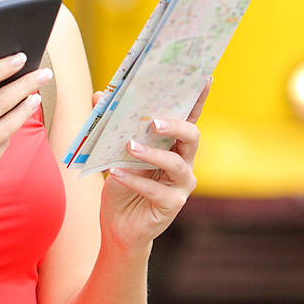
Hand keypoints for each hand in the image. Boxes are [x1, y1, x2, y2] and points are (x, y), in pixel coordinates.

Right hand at [0, 54, 52, 220]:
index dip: (1, 68)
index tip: (19, 58)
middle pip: (0, 101)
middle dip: (25, 84)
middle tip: (42, 73)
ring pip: (9, 124)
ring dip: (26, 107)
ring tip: (35, 96)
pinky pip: (3, 143)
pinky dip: (10, 130)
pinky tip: (15, 120)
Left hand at [99, 77, 211, 251]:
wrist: (118, 225)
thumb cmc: (121, 183)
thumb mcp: (112, 152)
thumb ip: (110, 126)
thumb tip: (99, 95)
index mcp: (173, 144)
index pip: (188, 117)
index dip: (197, 98)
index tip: (204, 77)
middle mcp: (184, 161)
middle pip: (192, 136)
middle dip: (176, 125)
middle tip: (155, 121)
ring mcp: (181, 184)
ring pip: (176, 164)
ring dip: (153, 153)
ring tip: (129, 146)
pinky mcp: (172, 205)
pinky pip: (156, 190)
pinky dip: (135, 180)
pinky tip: (116, 173)